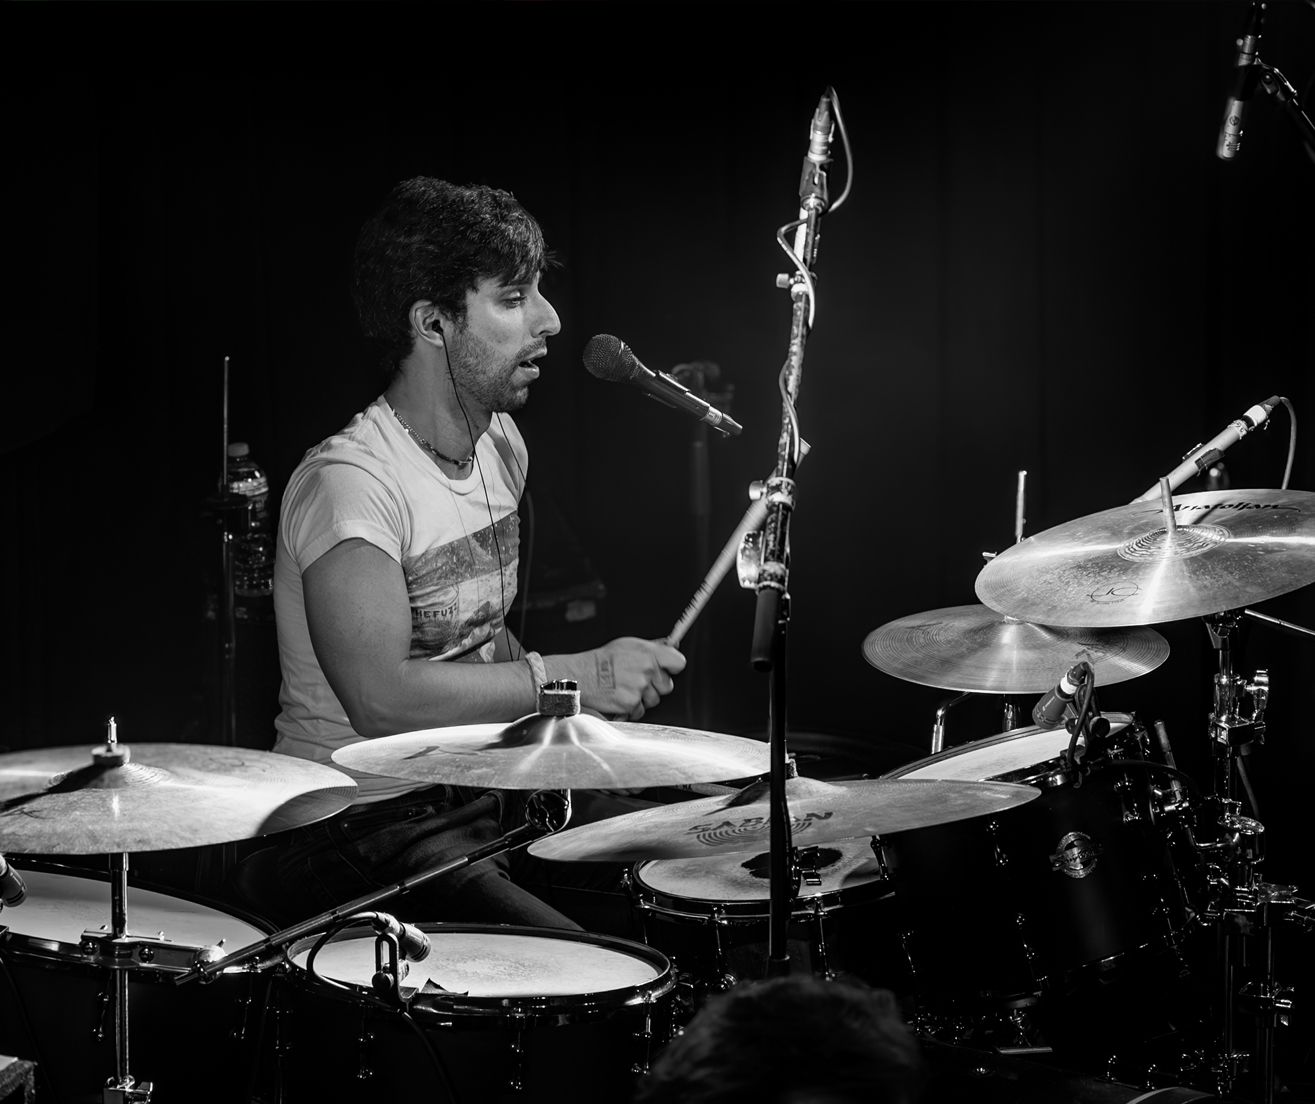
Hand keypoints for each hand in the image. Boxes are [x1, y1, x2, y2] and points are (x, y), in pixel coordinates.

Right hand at [551, 637, 685, 720]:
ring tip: (625, 687)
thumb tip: (673, 644)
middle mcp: (646, 670)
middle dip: (656, 685)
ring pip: (654, 699)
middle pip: (668, 685)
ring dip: (643, 697)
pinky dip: (631, 707)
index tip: (667, 667)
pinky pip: (640, 710)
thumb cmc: (604, 660)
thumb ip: (653, 646)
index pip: (679, 662)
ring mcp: (639, 688)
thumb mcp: (629, 645)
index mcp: (648, 653)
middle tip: (638, 679)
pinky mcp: (630, 703)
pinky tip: (620, 696)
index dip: (673, 666)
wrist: (581, 675)